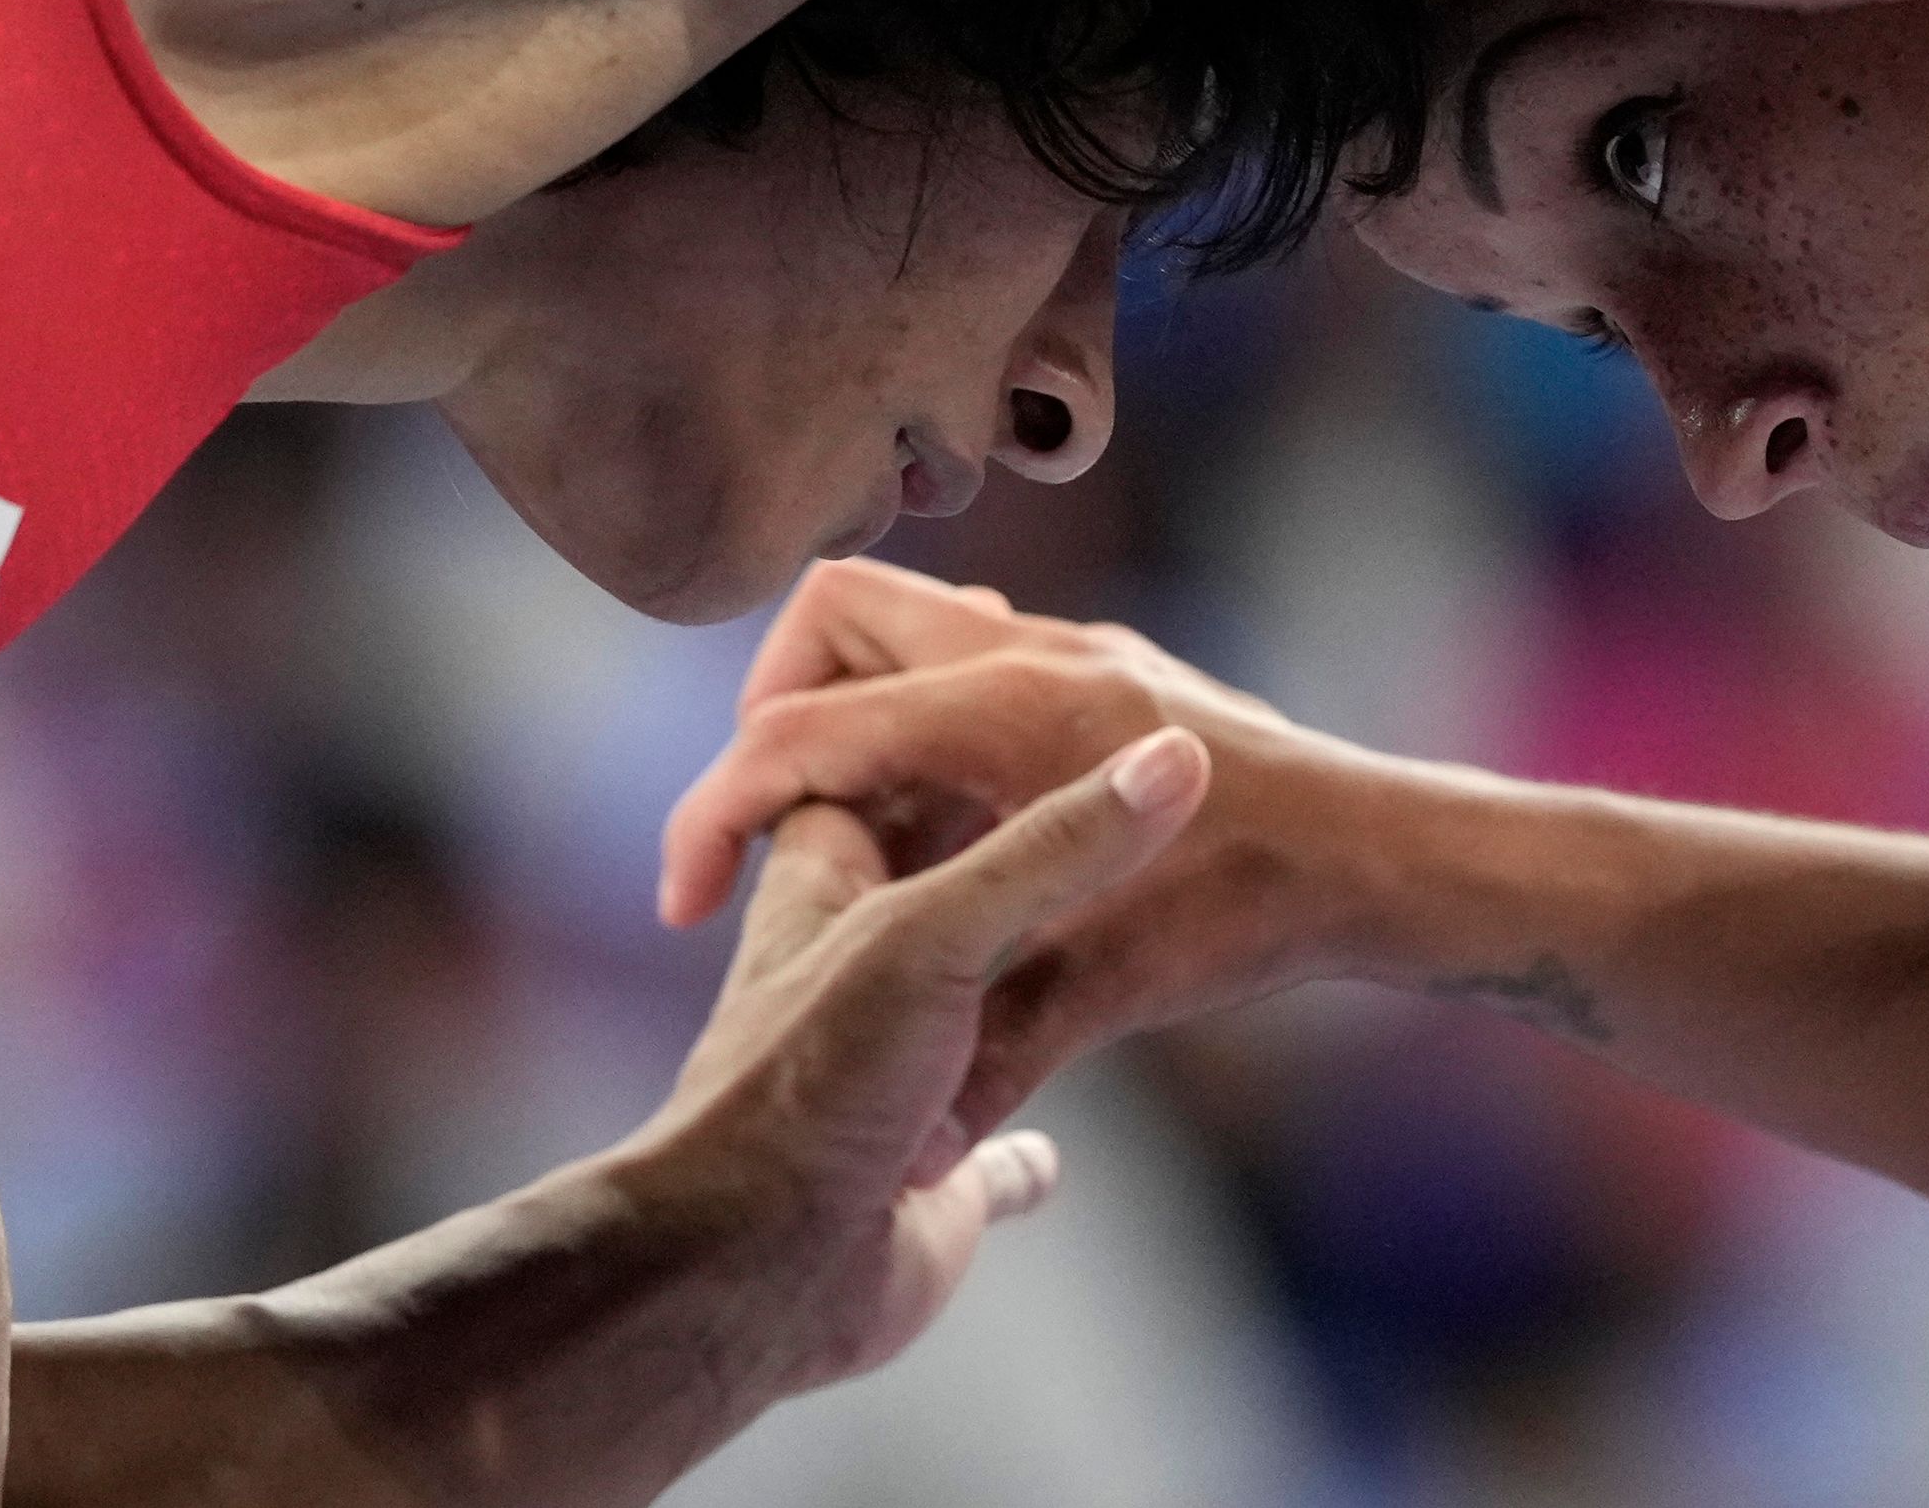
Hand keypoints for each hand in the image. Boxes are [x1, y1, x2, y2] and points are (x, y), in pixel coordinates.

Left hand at [612, 716, 1210, 1398]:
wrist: (749, 1280)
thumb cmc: (812, 1087)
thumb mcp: (941, 936)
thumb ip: (1057, 845)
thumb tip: (1179, 753)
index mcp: (830, 885)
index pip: (861, 762)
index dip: (921, 705)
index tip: (1009, 648)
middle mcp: (858, 966)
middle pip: (930, 865)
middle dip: (996, 824)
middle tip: (1098, 772)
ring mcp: (895, 1071)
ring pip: (966, 998)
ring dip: (1024, 966)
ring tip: (1112, 913)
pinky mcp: (931, 1170)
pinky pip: (988, 1140)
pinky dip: (1021, 1142)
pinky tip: (1057, 1154)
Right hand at [660, 562, 1424, 1143]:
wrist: (1389, 858)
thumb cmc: (1258, 912)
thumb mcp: (1109, 992)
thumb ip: (993, 1061)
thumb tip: (910, 1169)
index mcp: (1009, 710)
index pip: (800, 733)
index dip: (714, 818)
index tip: (686, 906)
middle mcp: (1033, 654)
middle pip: (833, 615)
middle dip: (773, 709)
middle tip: (769, 826)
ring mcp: (1072, 653)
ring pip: (903, 633)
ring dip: (851, 720)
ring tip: (846, 852)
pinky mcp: (1101, 679)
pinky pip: (968, 669)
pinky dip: (923, 736)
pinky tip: (939, 854)